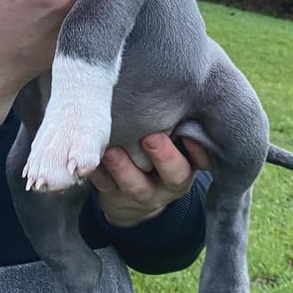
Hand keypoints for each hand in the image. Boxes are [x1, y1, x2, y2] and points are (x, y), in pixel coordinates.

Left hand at [89, 134, 210, 228]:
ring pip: (134, 184)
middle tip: (151, 137)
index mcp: (187, 167)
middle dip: (163, 156)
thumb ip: (174, 127)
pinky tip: (90, 155)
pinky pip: (104, 185)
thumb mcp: (173, 148)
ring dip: (122, 167)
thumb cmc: (155, 159)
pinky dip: (96, 171)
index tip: (191, 135)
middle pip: (174, 175)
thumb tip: (171, 90)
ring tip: (112, 150)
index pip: (202, 161)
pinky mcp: (113, 196)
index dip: (200, 150)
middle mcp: (168, 184)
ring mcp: (141, 193)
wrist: (133, 202)